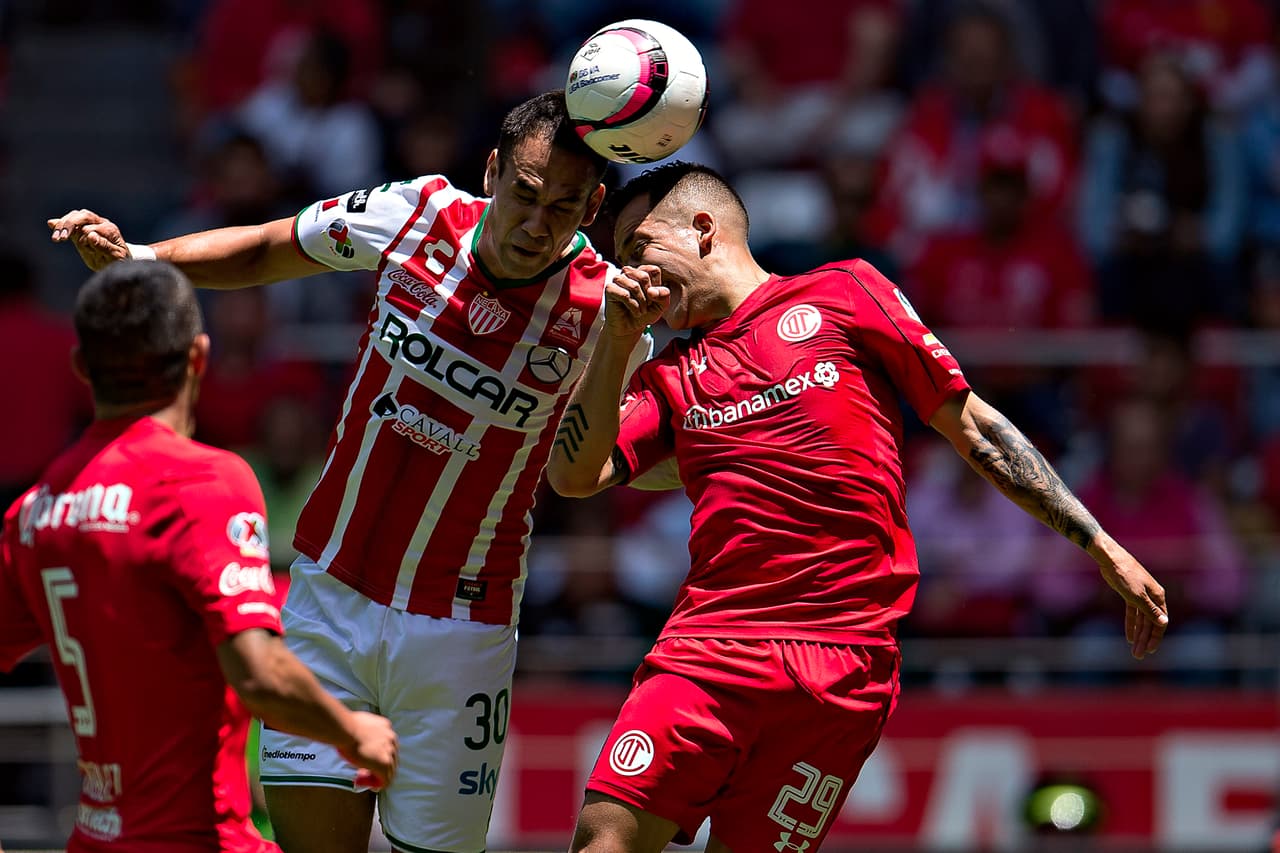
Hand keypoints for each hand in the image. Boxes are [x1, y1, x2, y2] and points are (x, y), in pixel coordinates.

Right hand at [48, 209, 129, 269]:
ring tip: (57, 238)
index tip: (88, 249)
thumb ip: (104, 245)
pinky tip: (51, 224)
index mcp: (110, 229)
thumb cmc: (119, 259)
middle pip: (83, 216)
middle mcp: (100, 223)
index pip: (93, 228)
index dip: (87, 238)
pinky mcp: (80, 231)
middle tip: (62, 238)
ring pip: (74, 217)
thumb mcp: (115, 256)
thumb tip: (91, 235)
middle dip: (70, 225)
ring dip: (63, 226)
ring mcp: (89, 225)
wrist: (117, 262)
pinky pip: (69, 224)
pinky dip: (60, 224)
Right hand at [337, 711, 398, 790]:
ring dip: (379, 776)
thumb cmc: (345, 726)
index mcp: (386, 727)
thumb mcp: (360, 724)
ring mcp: (389, 752)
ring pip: (390, 769)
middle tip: (367, 772)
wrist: (345, 729)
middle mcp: (391, 738)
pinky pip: (386, 779)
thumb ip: (363, 730)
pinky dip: (380, 785)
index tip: (368, 759)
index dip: (378, 754)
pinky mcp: (384, 764)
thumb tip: (355, 734)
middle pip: (391, 757)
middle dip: (380, 766)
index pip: (388, 744)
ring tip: (369, 781)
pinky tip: (372, 787)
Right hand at [607, 265, 668, 339]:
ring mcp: (618, 279)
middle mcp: (629, 273)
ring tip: (642, 311)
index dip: (657, 287)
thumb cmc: (645, 314)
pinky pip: (624, 294)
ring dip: (641, 301)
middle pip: (644, 276)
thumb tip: (652, 291)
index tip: (654, 299)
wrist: (630, 328)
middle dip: (649, 295)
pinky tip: (634, 311)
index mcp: (641, 272)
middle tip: (647, 306)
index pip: (653, 270)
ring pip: (634, 286)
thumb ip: (663, 295)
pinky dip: (633, 306)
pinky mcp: (609, 289)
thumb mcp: (661, 305)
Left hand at [1094, 543, 1167, 659]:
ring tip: (1134, 649)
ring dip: (1138, 634)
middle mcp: (1152, 597)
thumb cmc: (1125, 575)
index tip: (1149, 650)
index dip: (1155, 637)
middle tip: (1138, 655)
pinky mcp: (1129, 594)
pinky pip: (1132, 613)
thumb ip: (1149, 610)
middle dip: (1145, 639)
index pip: (1160, 622)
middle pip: (1150, 623)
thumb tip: (1164, 622)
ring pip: (1141, 619)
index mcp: (1158, 597)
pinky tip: (1129, 636)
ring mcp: (1141, 596)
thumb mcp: (1137, 595)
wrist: (1110, 558)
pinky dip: (1131, 624)